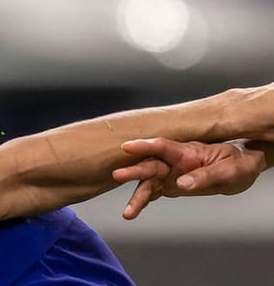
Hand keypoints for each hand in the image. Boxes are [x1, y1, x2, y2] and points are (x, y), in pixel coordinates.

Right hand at [111, 138, 269, 218]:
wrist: (242, 168)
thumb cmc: (239, 162)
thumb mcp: (230, 169)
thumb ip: (206, 175)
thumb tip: (182, 184)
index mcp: (187, 152)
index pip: (161, 146)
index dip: (144, 146)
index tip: (126, 147)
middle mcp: (174, 162)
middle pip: (150, 165)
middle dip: (134, 171)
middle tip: (117, 175)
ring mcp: (170, 174)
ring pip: (148, 183)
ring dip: (137, 196)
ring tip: (127, 213)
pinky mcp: (170, 186)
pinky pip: (153, 193)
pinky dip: (143, 202)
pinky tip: (132, 212)